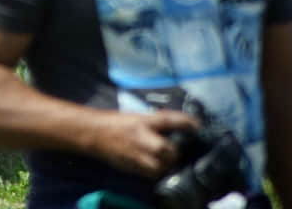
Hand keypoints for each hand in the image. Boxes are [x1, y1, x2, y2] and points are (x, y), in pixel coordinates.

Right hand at [85, 109, 200, 179]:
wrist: (94, 132)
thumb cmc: (117, 122)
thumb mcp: (138, 116)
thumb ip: (156, 122)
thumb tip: (178, 126)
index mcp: (143, 120)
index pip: (169, 120)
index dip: (186, 122)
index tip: (197, 125)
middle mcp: (141, 136)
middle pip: (166, 149)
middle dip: (173, 152)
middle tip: (174, 151)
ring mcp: (136, 153)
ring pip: (160, 165)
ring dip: (165, 164)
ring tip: (164, 161)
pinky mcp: (131, 165)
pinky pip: (150, 174)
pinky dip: (156, 172)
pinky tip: (155, 167)